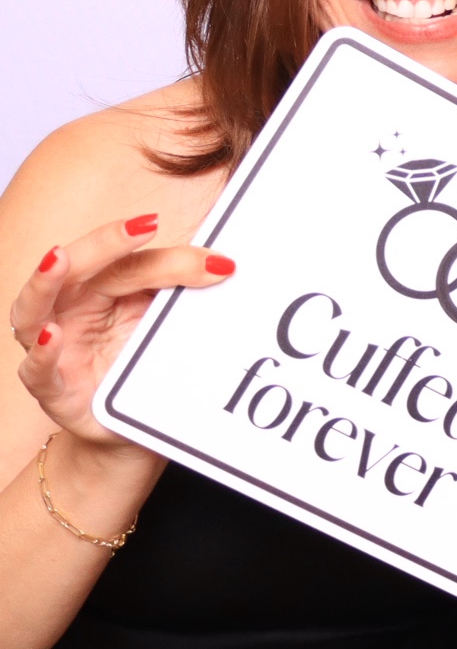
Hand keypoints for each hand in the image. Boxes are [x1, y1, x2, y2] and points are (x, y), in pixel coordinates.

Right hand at [11, 214, 233, 448]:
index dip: (174, 258)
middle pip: (81, 268)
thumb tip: (230, 268)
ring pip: (34, 307)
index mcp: (102, 287)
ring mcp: (56, 346)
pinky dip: (42, 351)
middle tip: (143, 226)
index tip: (218, 262)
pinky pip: (37, 369)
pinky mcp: (52, 388)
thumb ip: (182, 297)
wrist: (131, 422)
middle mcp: (71, 309)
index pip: (132, 263)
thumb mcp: (164, 326)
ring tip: (60, 260)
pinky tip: (52, 335)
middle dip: (107, 243)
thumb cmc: (140, 362)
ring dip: (46, 281)